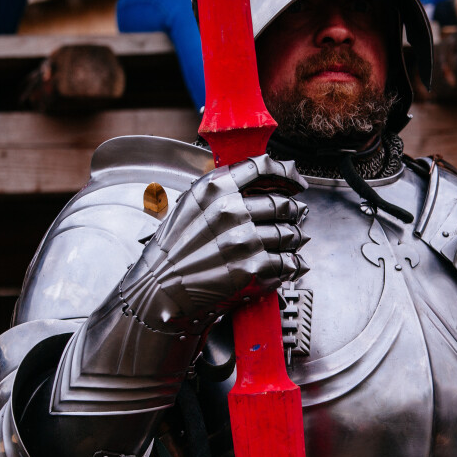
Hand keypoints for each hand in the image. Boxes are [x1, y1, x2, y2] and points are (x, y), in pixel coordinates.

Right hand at [122, 155, 308, 334]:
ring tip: (292, 240)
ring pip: (288, 232)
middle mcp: (231, 211)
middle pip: (281, 203)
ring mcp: (243, 240)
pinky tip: (288, 264)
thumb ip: (222, 191)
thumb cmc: (172, 250)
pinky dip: (292, 264)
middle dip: (293, 210)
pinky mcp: (252, 268)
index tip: (296, 182)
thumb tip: (258, 185)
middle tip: (296, 216)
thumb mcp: (190, 205)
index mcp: (215, 189)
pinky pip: (287, 262)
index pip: (263, 168)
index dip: (287, 174)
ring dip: (295, 237)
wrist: (160, 288)